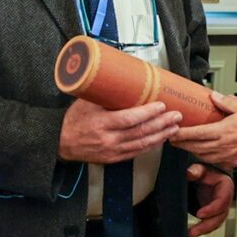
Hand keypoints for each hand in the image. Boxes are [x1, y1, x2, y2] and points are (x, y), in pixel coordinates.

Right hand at [59, 98, 180, 163]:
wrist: (60, 142)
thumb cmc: (73, 119)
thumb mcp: (87, 102)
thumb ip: (106, 94)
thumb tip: (126, 77)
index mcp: (100, 123)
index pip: (129, 119)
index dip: (147, 113)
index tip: (161, 105)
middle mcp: (108, 139)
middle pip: (140, 132)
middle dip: (161, 123)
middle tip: (176, 115)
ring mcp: (112, 151)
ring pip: (142, 144)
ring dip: (161, 135)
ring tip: (174, 127)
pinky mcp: (114, 158)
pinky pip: (137, 152)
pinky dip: (151, 145)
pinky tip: (161, 138)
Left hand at [172, 92, 236, 168]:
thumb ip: (227, 102)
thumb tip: (214, 96)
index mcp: (225, 131)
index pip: (196, 134)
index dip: (181, 134)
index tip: (171, 131)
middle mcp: (225, 146)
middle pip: (197, 148)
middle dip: (182, 144)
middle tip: (172, 139)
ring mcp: (232, 157)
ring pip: (206, 156)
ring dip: (194, 152)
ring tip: (187, 146)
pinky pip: (219, 162)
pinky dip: (210, 158)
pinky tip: (209, 153)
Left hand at [185, 163, 232, 236]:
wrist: (206, 177)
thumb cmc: (206, 173)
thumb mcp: (201, 169)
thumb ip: (196, 170)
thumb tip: (190, 172)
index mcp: (225, 187)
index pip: (222, 200)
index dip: (212, 209)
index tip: (200, 214)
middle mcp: (225, 200)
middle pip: (220, 216)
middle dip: (207, 225)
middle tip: (193, 231)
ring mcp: (220, 209)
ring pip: (215, 223)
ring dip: (203, 230)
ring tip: (190, 234)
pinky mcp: (213, 215)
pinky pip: (210, 224)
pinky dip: (202, 229)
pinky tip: (192, 232)